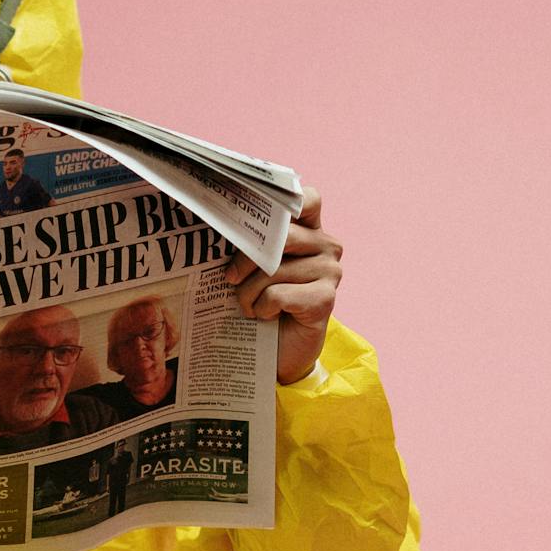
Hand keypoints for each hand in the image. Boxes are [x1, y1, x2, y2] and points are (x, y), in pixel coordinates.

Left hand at [224, 189, 341, 384]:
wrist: (277, 352)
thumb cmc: (262, 302)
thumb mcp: (254, 266)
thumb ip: (252, 240)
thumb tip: (220, 218)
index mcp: (312, 229)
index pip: (307, 198)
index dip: (281, 203)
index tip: (250, 218)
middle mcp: (327, 245)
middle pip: (280, 235)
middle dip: (245, 259)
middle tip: (231, 279)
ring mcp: (330, 272)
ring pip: (274, 268)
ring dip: (249, 292)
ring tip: (249, 306)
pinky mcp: (326, 299)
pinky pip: (278, 294)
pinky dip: (262, 308)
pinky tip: (266, 316)